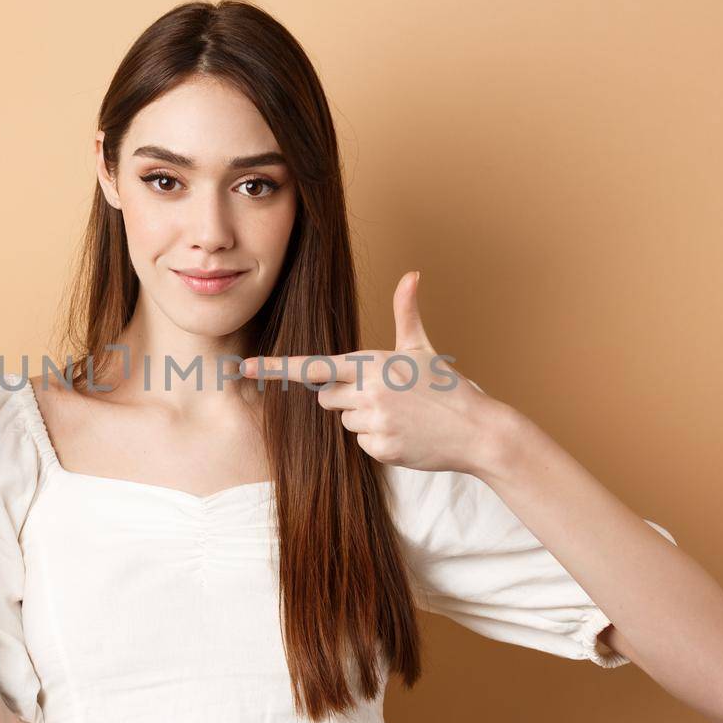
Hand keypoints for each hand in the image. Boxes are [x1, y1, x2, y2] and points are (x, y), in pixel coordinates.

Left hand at [241, 271, 516, 475]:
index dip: (276, 368)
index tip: (245, 367)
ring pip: (345, 422)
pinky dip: (380, 442)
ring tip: (401, 415)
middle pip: (327, 398)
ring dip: (365, 420)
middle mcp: (367, 391)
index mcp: (370, 363)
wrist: (477, 429)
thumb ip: (406, 313)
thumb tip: (411, 274)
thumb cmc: (446, 387)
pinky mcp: (382, 448)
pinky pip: (363, 445)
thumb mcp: (422, 349)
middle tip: (384, 396)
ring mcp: (374, 422)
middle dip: (346, 397)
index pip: (313, 367)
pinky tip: (405, 435)